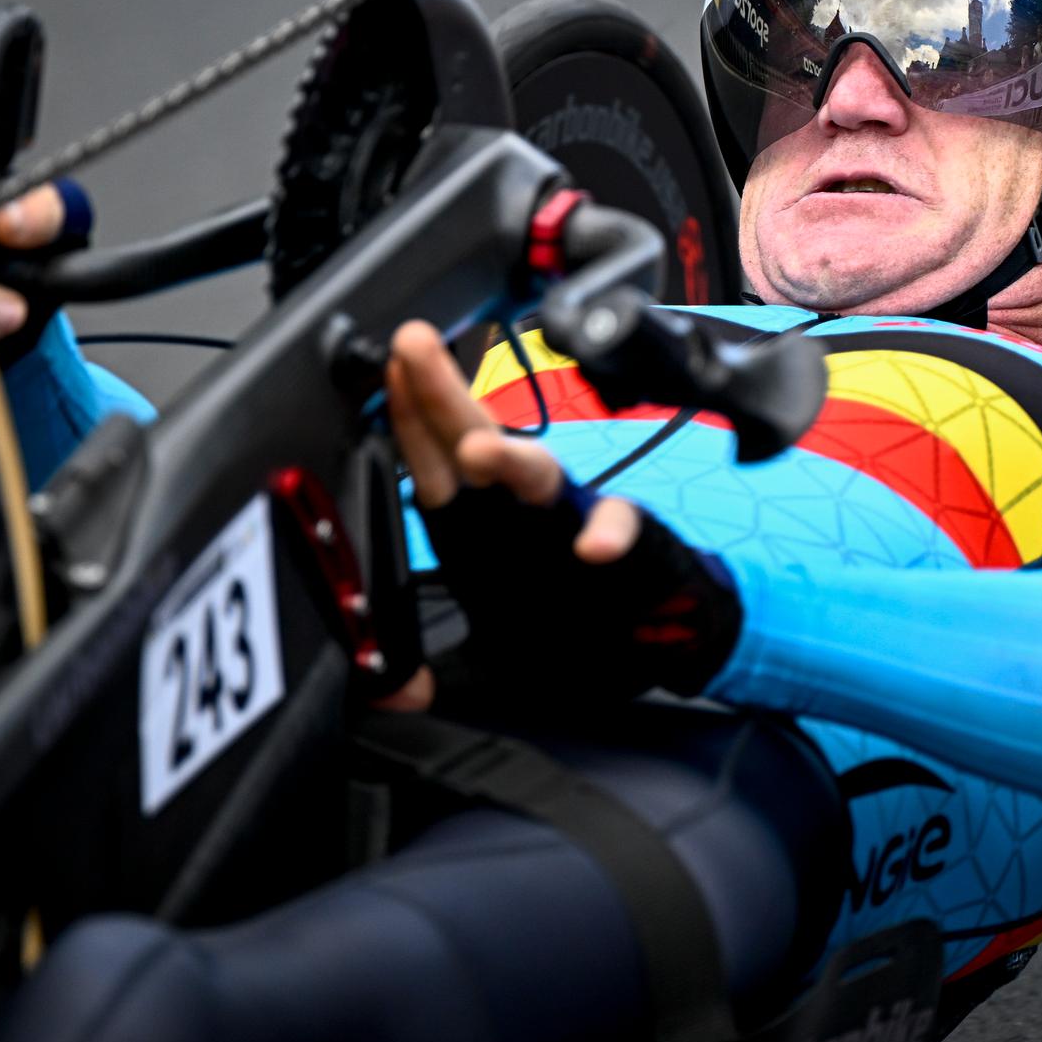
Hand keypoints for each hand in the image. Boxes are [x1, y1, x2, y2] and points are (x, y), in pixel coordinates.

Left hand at [385, 320, 740, 701]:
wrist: (653, 639)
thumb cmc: (569, 626)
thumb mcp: (485, 660)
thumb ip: (433, 670)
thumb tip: (388, 692)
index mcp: (484, 522)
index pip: (435, 460)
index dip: (409, 414)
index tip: (388, 369)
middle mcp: (523, 508)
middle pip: (476, 439)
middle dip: (443, 395)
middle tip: (413, 350)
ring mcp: (573, 519)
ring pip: (542, 474)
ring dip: (508, 458)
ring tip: (474, 450)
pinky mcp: (630, 544)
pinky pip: (622, 525)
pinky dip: (610, 532)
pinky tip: (594, 546)